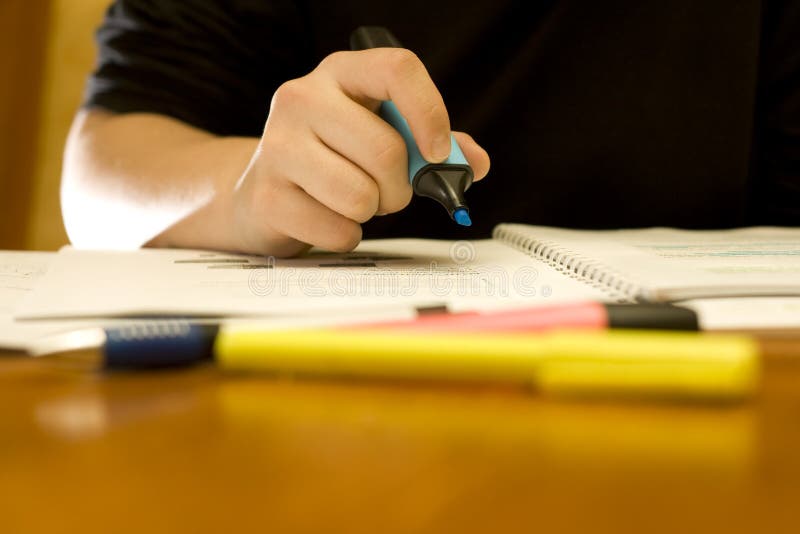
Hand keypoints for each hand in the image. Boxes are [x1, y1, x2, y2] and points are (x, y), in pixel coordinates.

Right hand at [230, 48, 490, 256]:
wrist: (264, 188)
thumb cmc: (332, 158)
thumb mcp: (380, 135)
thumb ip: (432, 145)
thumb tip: (474, 163)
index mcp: (341, 73)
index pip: (397, 69)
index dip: (430, 113)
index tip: (438, 152)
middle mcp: (303, 98)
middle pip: (385, 151)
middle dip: (399, 187)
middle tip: (389, 192)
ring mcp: (277, 145)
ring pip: (360, 195)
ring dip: (371, 212)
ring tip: (354, 202)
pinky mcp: (267, 194)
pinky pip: (337, 230)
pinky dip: (346, 235)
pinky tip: (327, 218)